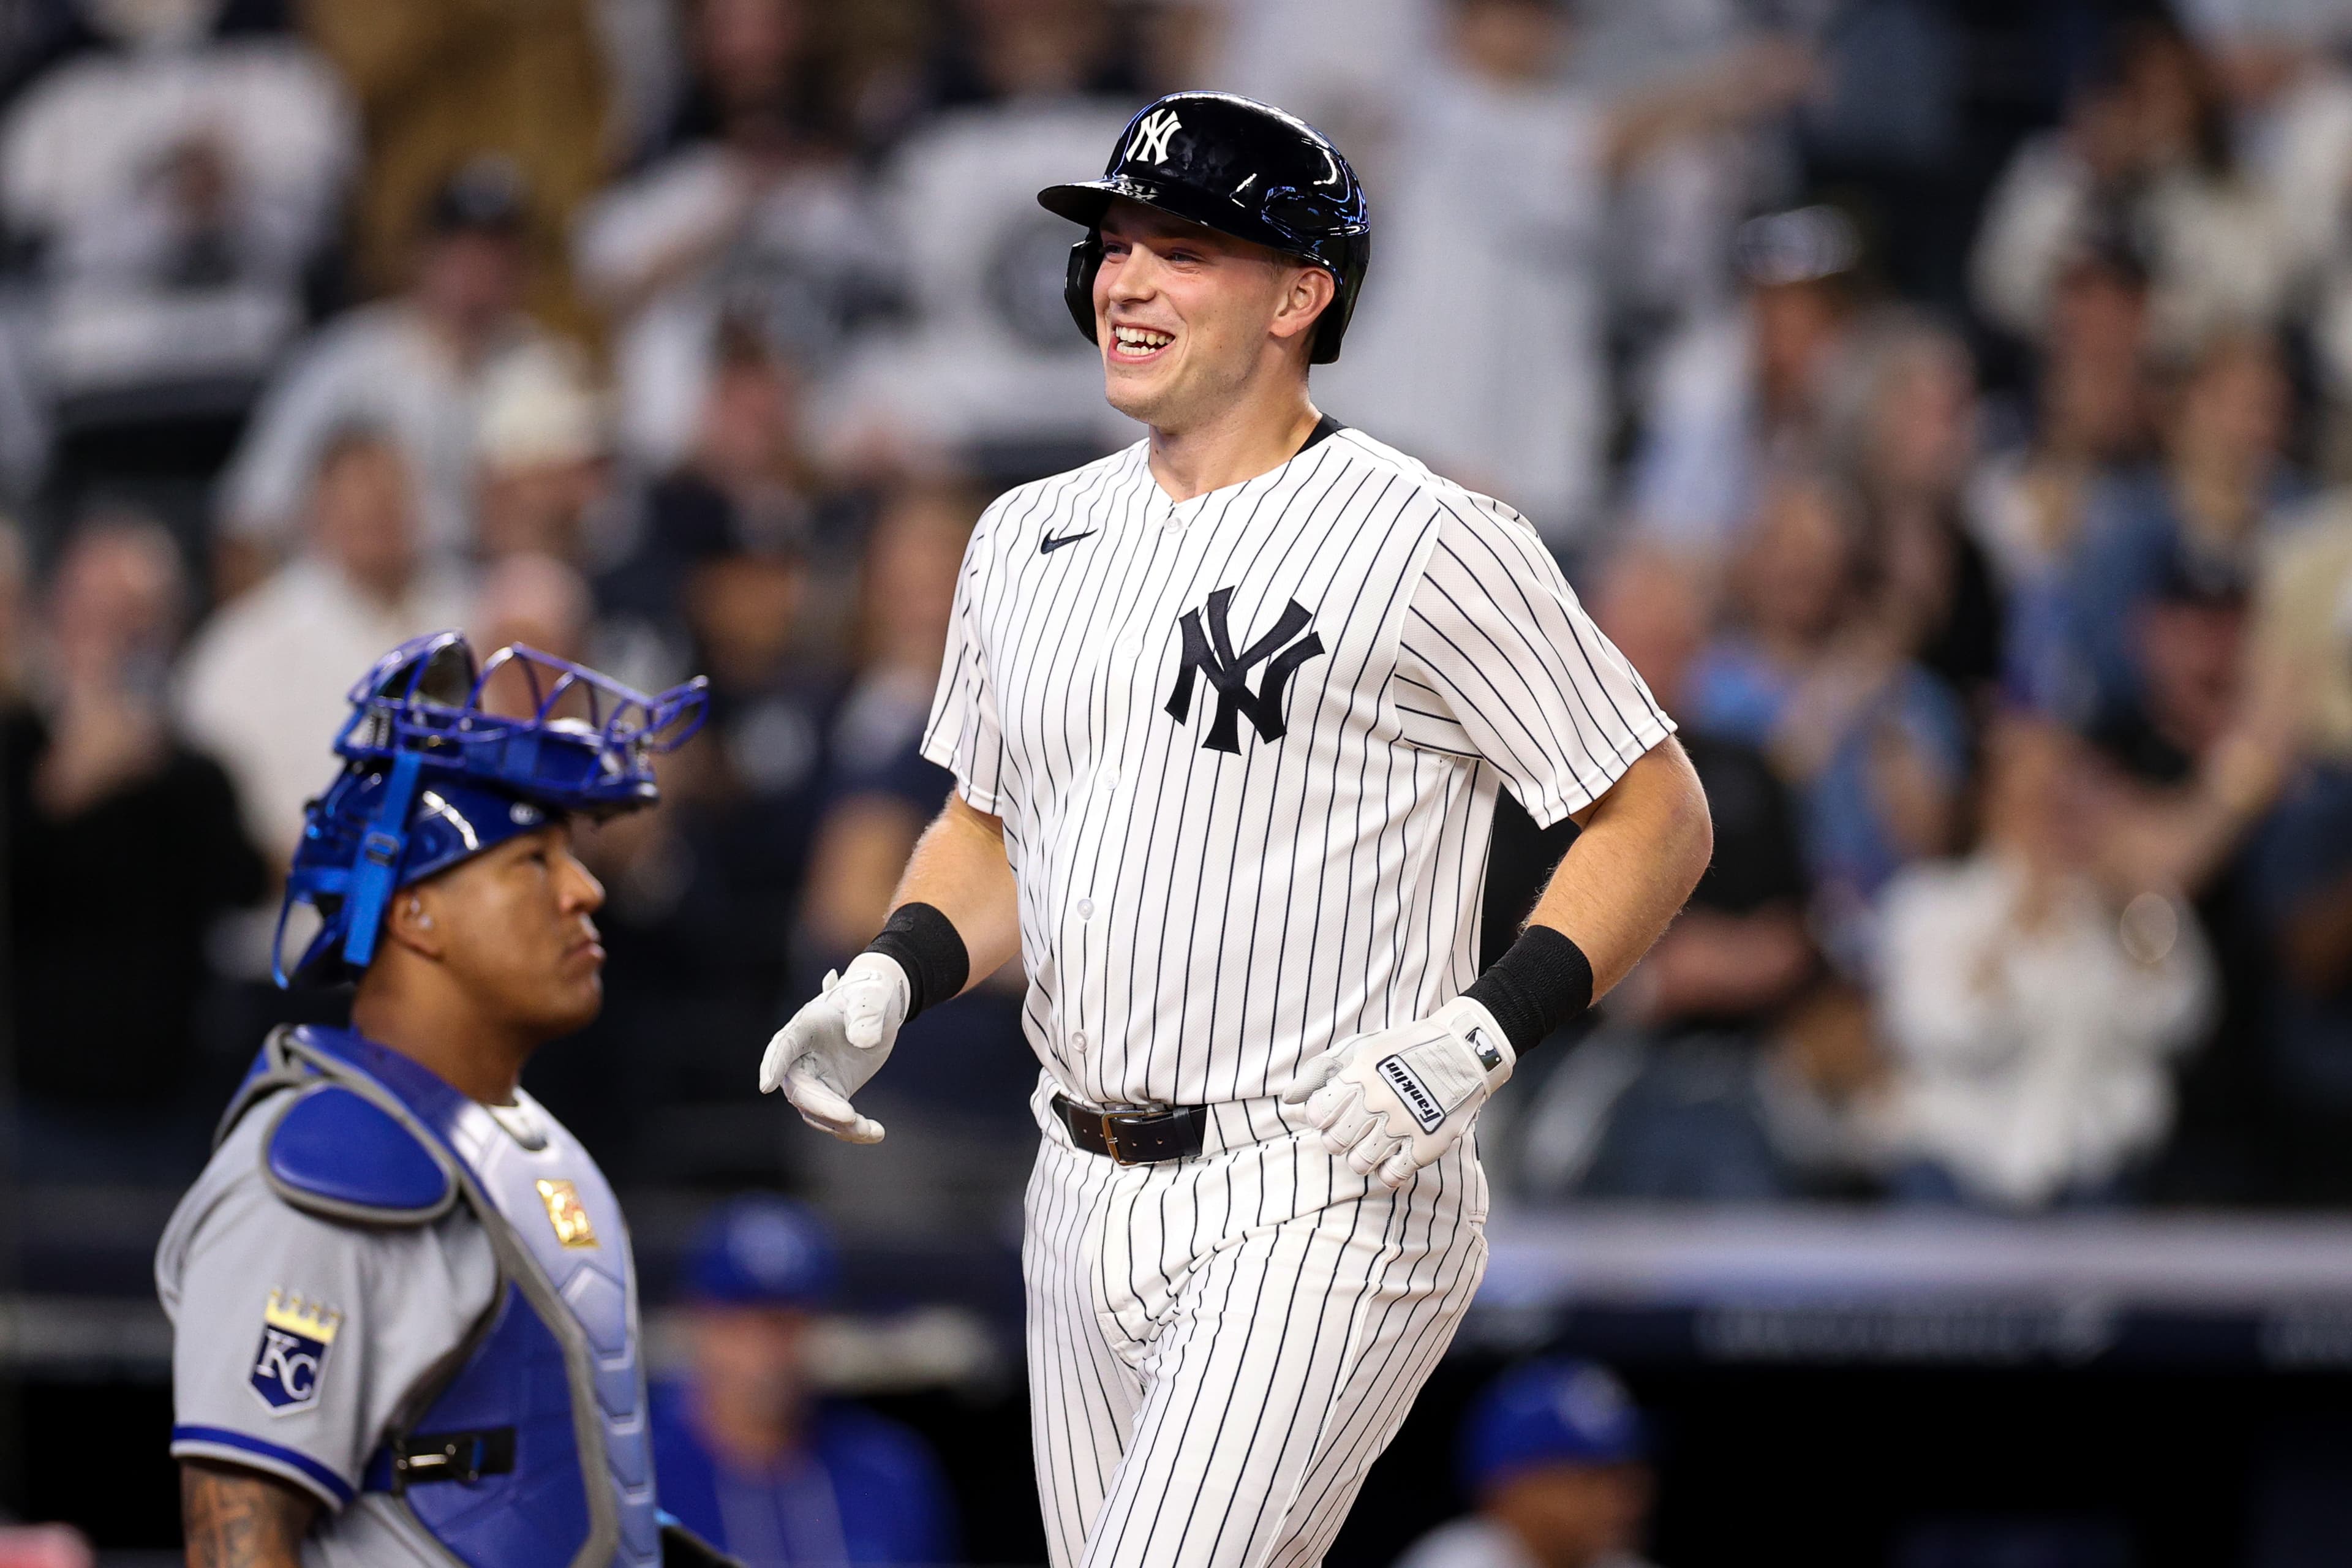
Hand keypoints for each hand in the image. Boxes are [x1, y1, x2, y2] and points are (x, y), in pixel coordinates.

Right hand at [758, 953, 908, 1143]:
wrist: (880, 1009)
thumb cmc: (869, 994)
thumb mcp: (872, 996)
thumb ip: (866, 1014)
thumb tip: (863, 1042)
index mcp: (805, 1026)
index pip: (783, 1046)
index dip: (773, 1065)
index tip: (766, 1086)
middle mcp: (803, 1057)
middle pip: (800, 1088)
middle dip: (821, 1107)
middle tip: (849, 1117)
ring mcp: (816, 1078)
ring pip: (816, 1112)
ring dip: (840, 1126)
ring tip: (870, 1131)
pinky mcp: (834, 1093)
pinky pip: (837, 1119)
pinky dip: (855, 1130)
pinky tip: (876, 1133)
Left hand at [1282, 997, 1513, 1188]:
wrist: (1465, 1049)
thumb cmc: (1406, 1048)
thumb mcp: (1360, 1047)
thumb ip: (1320, 1072)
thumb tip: (1288, 1102)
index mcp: (1359, 1075)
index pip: (1318, 1115)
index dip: (1323, 1117)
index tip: (1335, 1112)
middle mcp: (1378, 1102)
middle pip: (1334, 1142)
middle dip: (1338, 1138)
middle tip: (1354, 1129)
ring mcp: (1403, 1126)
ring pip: (1359, 1163)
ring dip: (1361, 1156)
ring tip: (1374, 1142)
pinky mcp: (1427, 1145)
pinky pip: (1393, 1176)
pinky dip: (1387, 1172)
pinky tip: (1392, 1158)